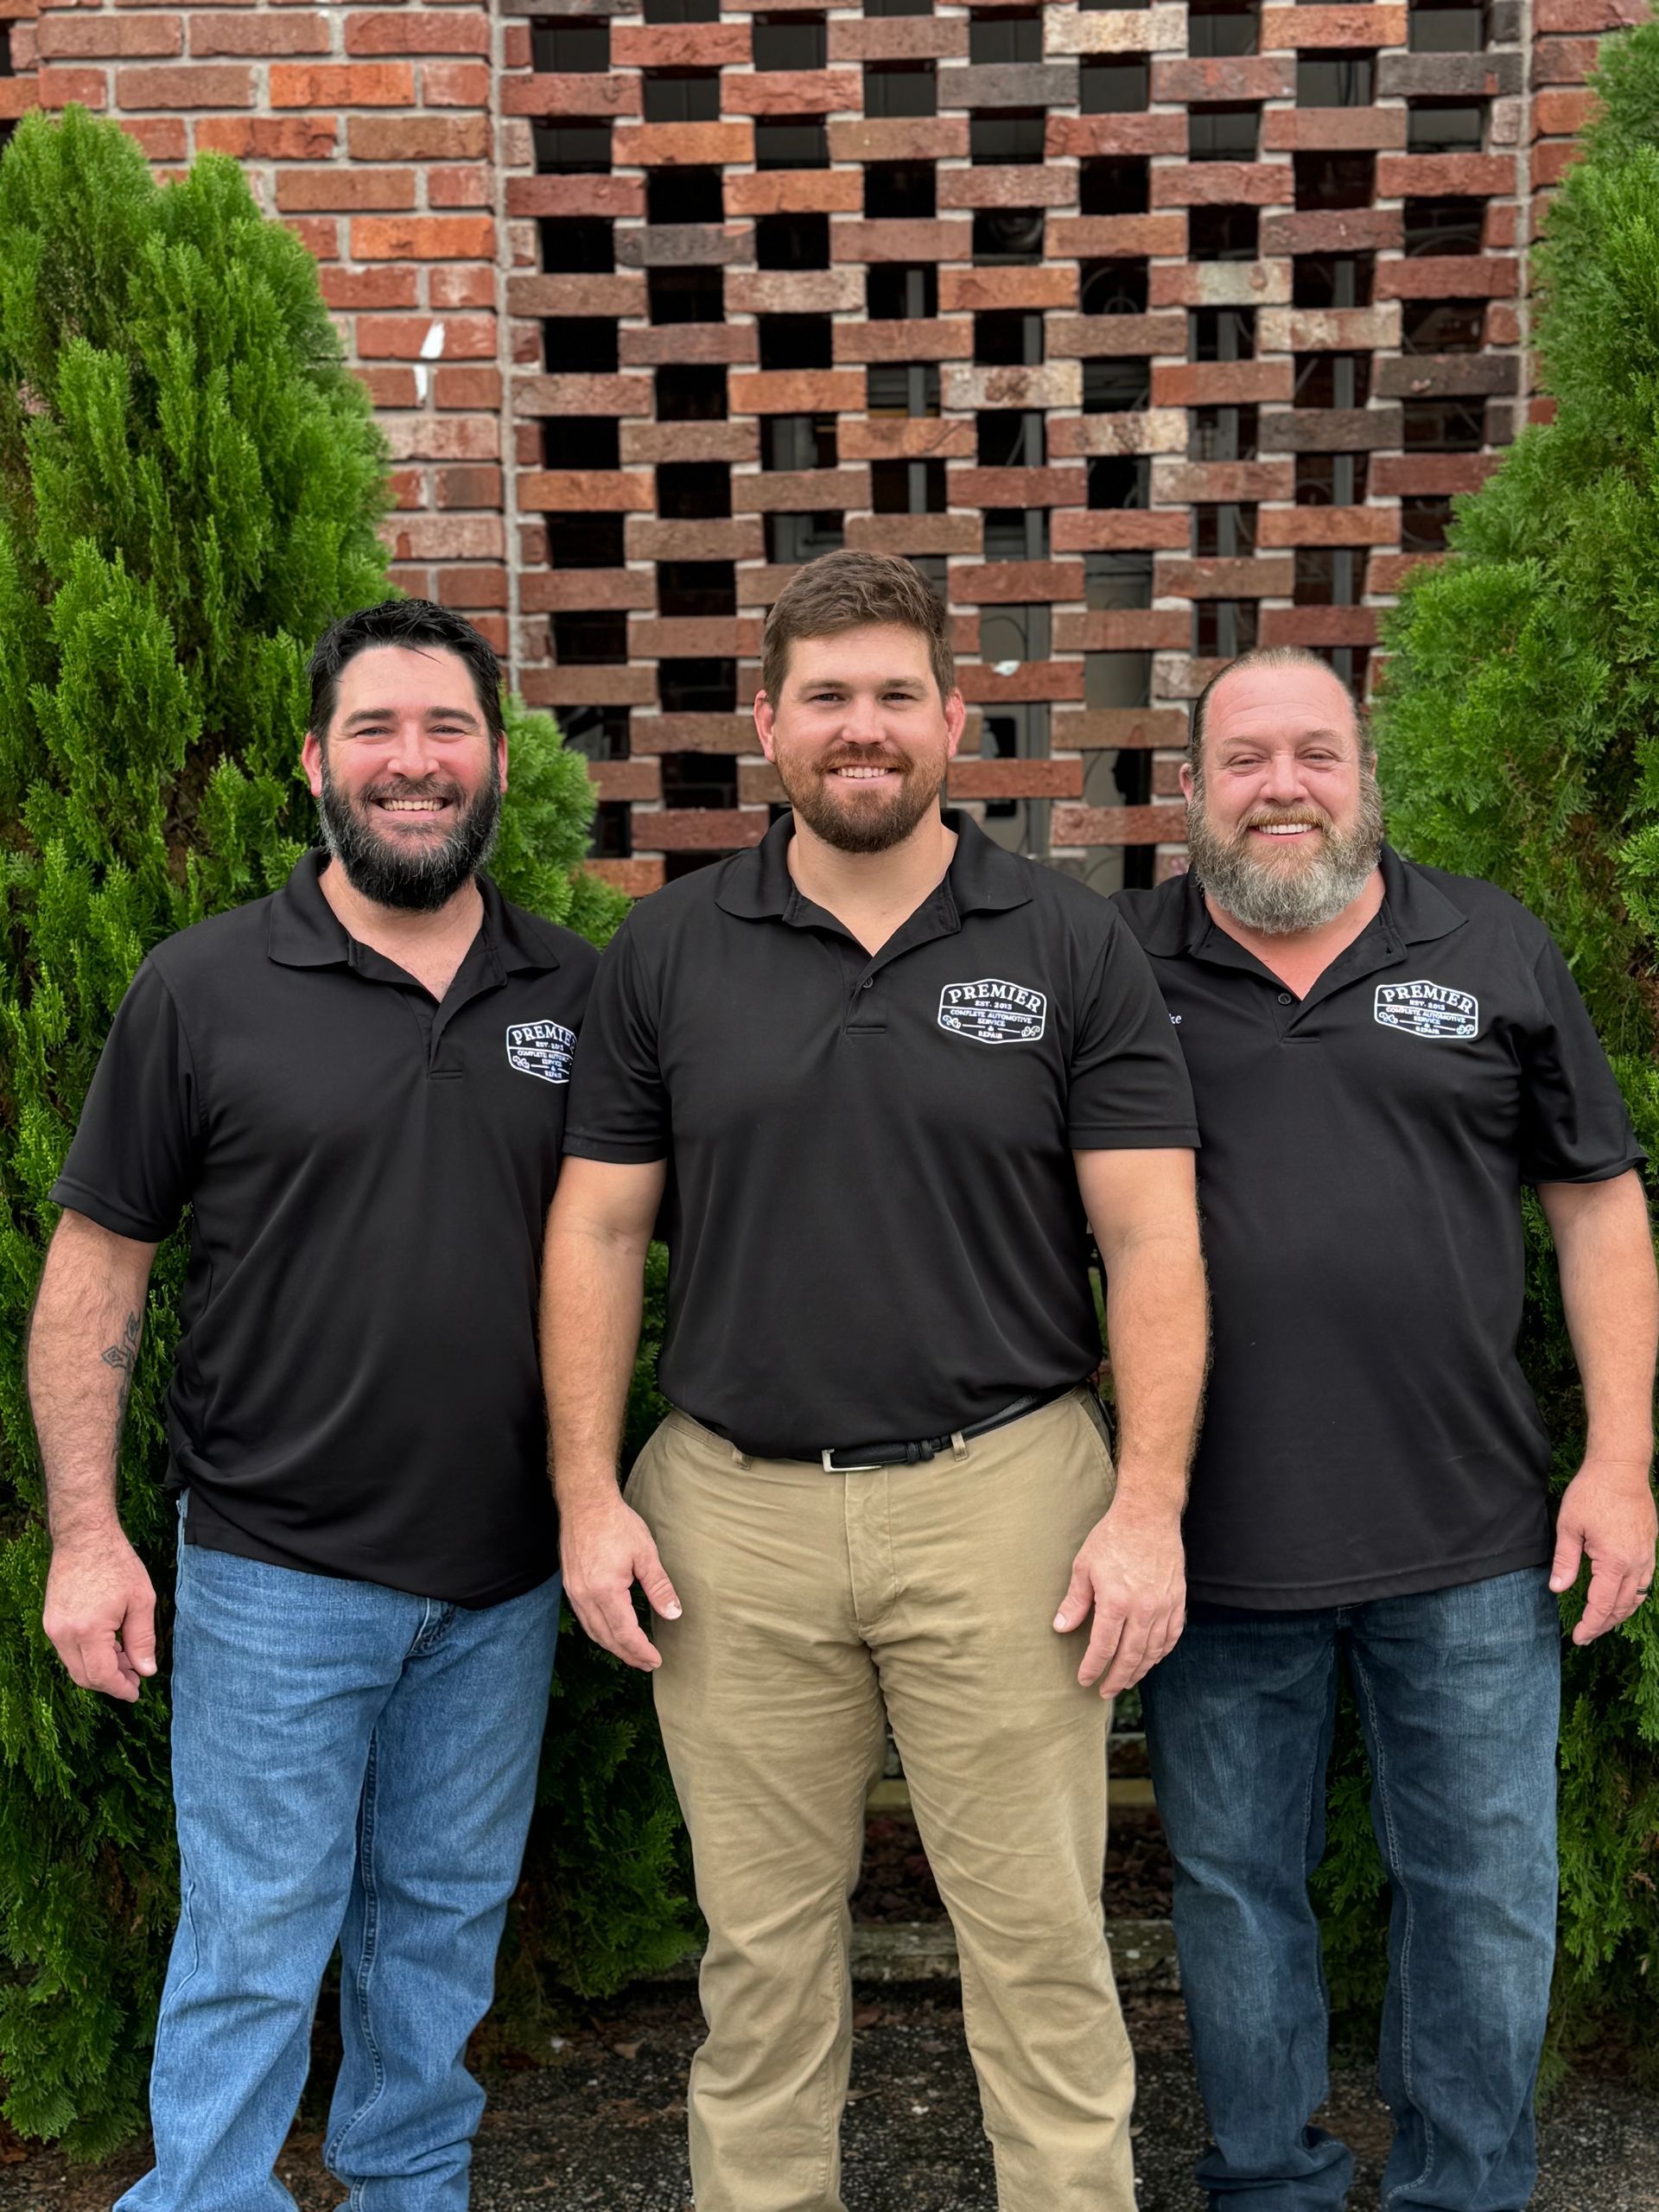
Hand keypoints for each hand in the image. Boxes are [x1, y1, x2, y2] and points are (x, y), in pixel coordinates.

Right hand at [43, 1532, 156, 1701]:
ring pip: (75, 1665)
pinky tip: (111, 1646)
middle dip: (110, 1682)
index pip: (101, 1676)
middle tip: (135, 1678)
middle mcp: (63, 1633)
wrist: (84, 1536)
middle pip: (84, 1676)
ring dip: (100, 1669)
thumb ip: (143, 1639)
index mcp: (87, 1631)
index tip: (136, 1693)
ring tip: (127, 1659)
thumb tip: (146, 1670)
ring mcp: (53, 1627)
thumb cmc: (116, 1563)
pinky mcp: (51, 1620)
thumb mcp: (141, 1600)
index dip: (120, 1688)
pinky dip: (89, 1655)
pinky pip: (68, 1650)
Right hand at [561, 1490, 681, 1670]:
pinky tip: (611, 1631)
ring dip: (612, 1646)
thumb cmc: (616, 1523)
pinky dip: (599, 1631)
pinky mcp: (570, 1585)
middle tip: (647, 1663)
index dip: (641, 1650)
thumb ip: (659, 1587)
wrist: (585, 1502)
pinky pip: (584, 1618)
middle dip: (628, 1654)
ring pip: (593, 1630)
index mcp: (605, 1591)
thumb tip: (673, 1613)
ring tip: (631, 1653)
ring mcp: (573, 1592)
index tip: (656, 1660)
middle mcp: (585, 1596)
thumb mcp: (645, 1553)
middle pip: (606, 1638)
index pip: (624, 1633)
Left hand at [1054, 1494, 1184, 1695]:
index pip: (1103, 1647)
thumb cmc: (1112, 1538)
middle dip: (1117, 1679)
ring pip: (1153, 1651)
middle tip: (1106, 1692)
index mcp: (1116, 1601)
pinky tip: (1152, 1659)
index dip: (1093, 1667)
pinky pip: (1172, 1635)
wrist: (1148, 1515)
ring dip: (1139, 1670)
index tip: (1085, 1680)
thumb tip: (1061, 1628)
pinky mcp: (1177, 1600)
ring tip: (1126, 1681)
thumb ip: (1075, 1601)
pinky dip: (1162, 1652)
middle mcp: (1143, 1609)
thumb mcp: (1084, 1567)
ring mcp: (1163, 1606)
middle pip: (1130, 1656)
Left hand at [1549, 1457, 1657, 1643]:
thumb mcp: (1569, 1526)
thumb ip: (1565, 1561)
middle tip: (1586, 1635)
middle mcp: (1636, 1564)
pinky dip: (1633, 1598)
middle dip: (1603, 1624)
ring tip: (1601, 1623)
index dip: (1589, 1625)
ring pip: (1637, 1598)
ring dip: (1619, 1614)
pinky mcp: (1650, 1548)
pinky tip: (1621, 1600)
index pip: (1601, 1605)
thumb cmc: (1592, 1494)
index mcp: (1614, 1562)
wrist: (1621, 1470)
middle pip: (1621, 1607)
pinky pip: (1644, 1583)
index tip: (1578, 1638)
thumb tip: (1558, 1588)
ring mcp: (1647, 1556)